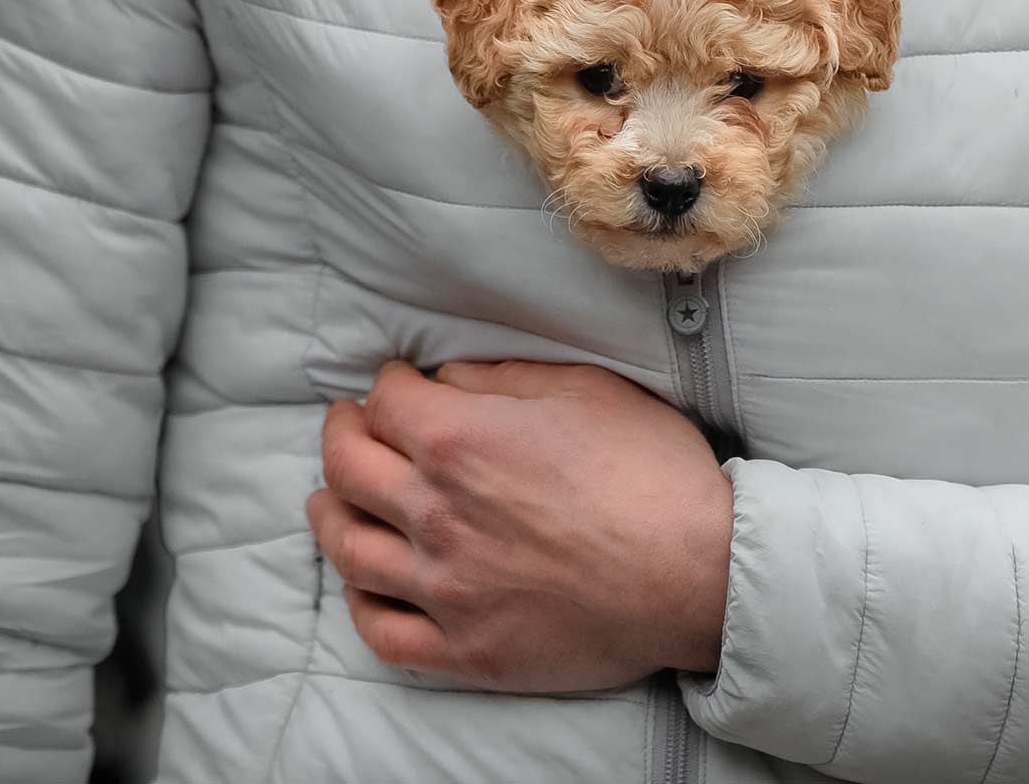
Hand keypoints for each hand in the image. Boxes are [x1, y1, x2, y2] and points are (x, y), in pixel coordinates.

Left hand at [306, 360, 733, 691]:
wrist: (699, 573)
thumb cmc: (650, 473)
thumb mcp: (585, 390)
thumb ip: (501, 380)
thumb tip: (444, 381)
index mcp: (460, 442)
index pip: (383, 402)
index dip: (385, 383)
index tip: (397, 383)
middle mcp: (436, 514)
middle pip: (346, 468)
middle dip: (341, 435)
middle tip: (348, 426)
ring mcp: (446, 588)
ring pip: (348, 549)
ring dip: (329, 514)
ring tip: (331, 500)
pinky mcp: (466, 649)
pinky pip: (382, 631)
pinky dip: (360, 602)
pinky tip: (364, 584)